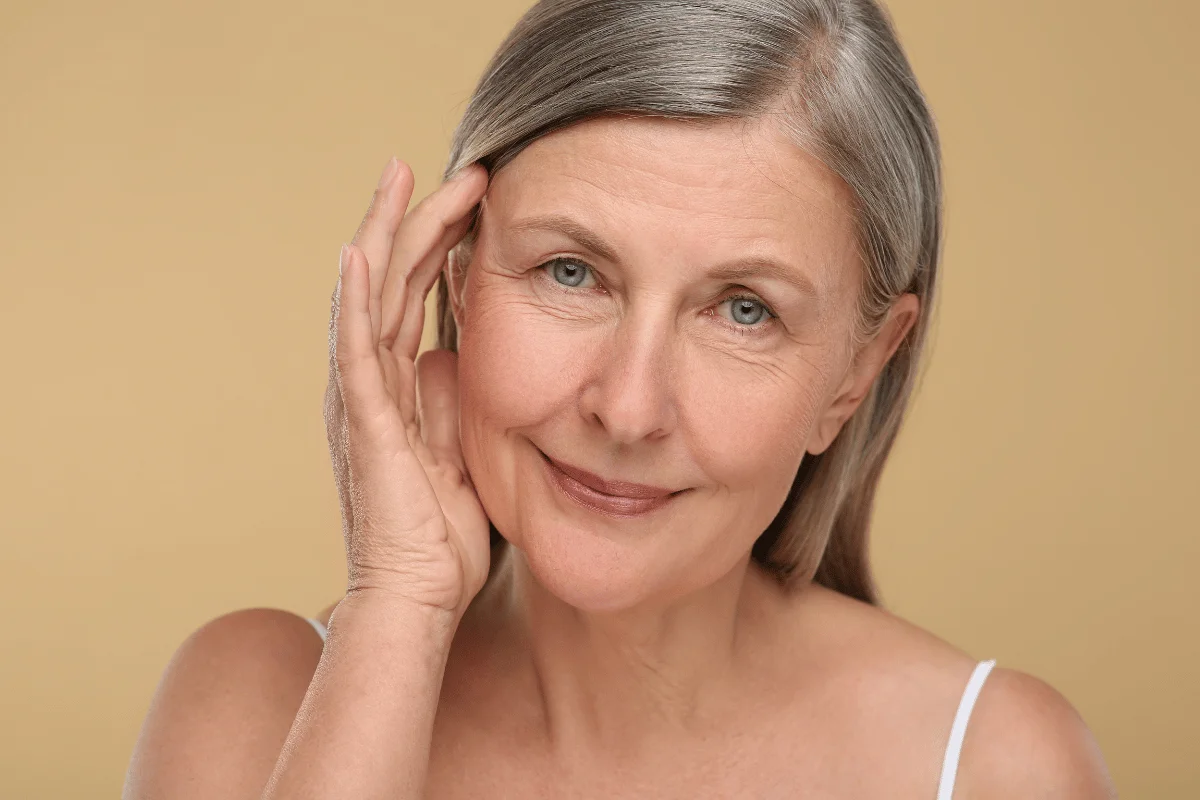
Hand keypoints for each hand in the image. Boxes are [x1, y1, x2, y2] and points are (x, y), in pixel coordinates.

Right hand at [323, 157, 490, 620]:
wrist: (417, 599)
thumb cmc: (439, 536)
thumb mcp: (461, 450)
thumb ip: (452, 400)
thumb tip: (450, 353)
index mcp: (395, 386)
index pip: (413, 297)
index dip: (438, 245)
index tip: (472, 199)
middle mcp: (369, 383)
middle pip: (388, 282)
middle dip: (414, 220)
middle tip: (441, 166)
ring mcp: (361, 400)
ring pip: (368, 300)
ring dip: (385, 236)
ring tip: (401, 177)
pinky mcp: (363, 425)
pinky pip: (354, 353)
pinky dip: (353, 302)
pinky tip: (359, 253)